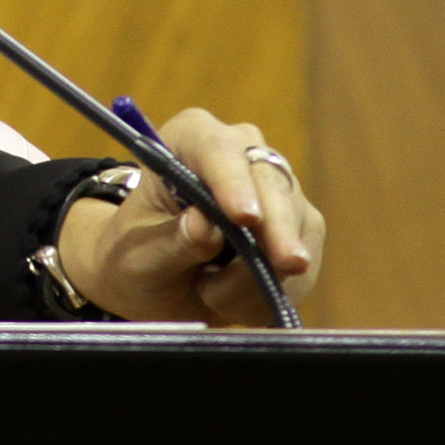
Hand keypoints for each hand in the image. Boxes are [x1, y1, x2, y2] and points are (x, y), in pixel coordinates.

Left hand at [56, 108, 324, 326]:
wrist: (157, 283)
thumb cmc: (137, 258)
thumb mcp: (137, 257)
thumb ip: (169, 241)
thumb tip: (204, 227)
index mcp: (187, 139)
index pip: (214, 149)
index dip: (231, 180)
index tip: (243, 217)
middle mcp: (239, 151)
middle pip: (269, 181)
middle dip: (277, 227)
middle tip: (286, 266)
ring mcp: (276, 186)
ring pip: (296, 221)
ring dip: (263, 272)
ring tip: (212, 298)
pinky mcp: (300, 223)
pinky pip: (307, 255)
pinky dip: (278, 288)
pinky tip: (240, 305)